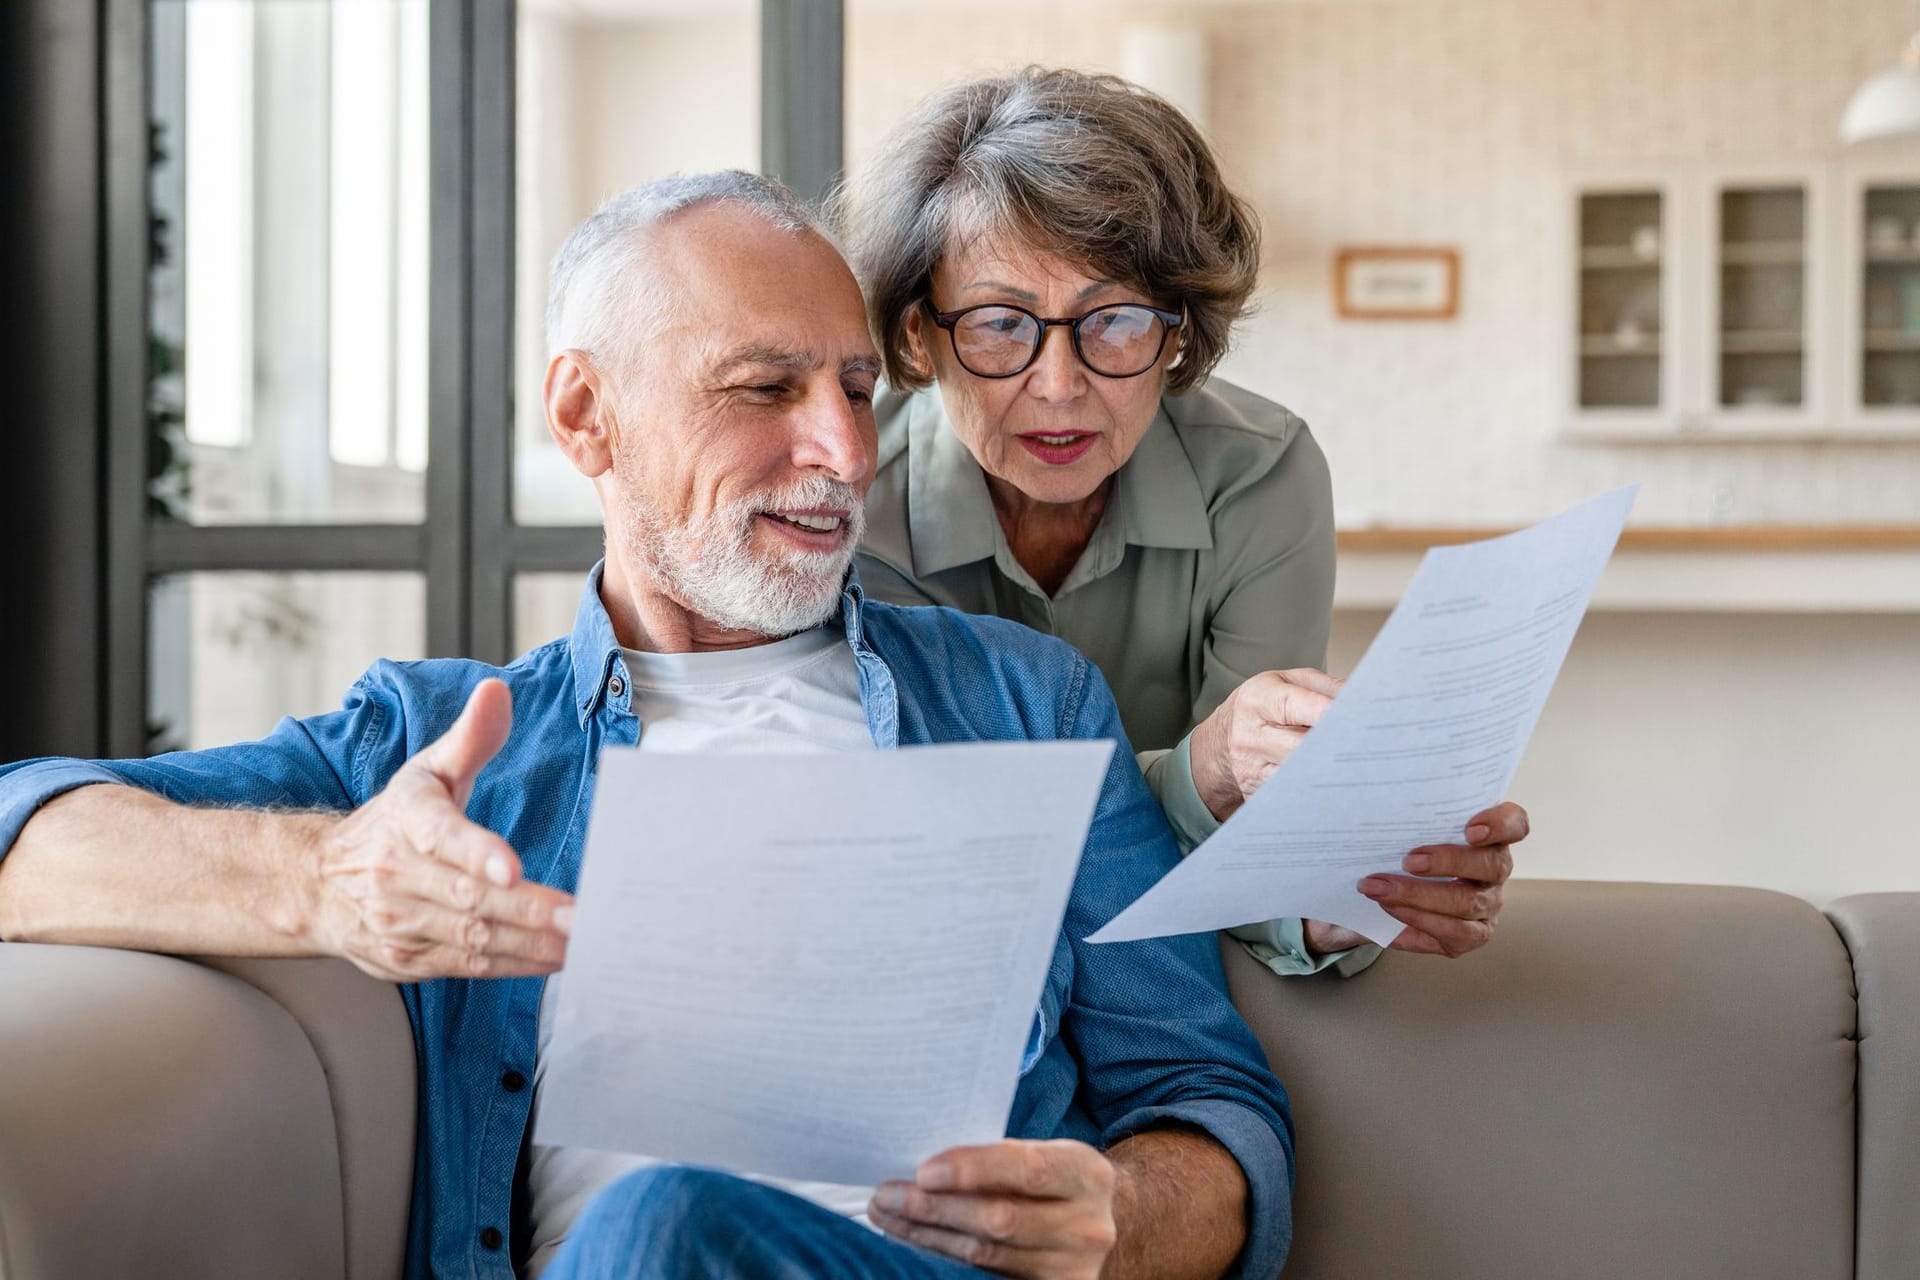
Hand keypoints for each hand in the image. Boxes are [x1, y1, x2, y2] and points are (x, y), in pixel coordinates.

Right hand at [309, 678, 573, 980]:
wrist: (318, 883)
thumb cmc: (392, 821)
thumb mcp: (427, 771)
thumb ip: (470, 738)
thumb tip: (498, 691)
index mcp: (407, 819)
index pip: (441, 835)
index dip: (477, 852)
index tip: (513, 867)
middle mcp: (397, 874)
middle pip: (469, 896)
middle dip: (528, 910)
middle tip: (581, 917)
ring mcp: (399, 922)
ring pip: (471, 936)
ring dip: (528, 944)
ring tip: (580, 942)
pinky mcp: (406, 960)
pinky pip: (465, 966)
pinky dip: (511, 966)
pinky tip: (552, 959)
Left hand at [869, 1140, 1116, 1279]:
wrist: (1098, 1224)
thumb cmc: (1055, 1181)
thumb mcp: (1046, 1155)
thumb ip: (1002, 1158)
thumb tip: (926, 1165)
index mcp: (1088, 1174)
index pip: (1028, 1170)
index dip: (973, 1170)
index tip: (923, 1171)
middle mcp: (1088, 1226)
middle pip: (1000, 1220)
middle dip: (936, 1208)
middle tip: (886, 1195)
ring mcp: (1072, 1269)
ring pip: (986, 1254)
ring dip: (928, 1235)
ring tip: (888, 1215)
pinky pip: (985, 1276)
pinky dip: (943, 1256)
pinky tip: (914, 1239)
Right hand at [1189, 668, 1344, 821]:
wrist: (1220, 743)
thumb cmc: (1262, 708)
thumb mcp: (1285, 683)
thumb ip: (1323, 686)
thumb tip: (1359, 697)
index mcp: (1258, 700)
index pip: (1292, 705)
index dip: (1325, 712)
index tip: (1355, 716)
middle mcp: (1251, 736)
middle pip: (1301, 747)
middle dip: (1335, 745)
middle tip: (1369, 745)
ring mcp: (1253, 769)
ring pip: (1301, 776)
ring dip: (1331, 771)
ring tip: (1358, 766)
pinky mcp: (1259, 794)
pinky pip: (1296, 794)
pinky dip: (1319, 789)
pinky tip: (1335, 782)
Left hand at [1304, 801, 1528, 958]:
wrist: (1367, 889)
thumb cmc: (1386, 845)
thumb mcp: (1388, 819)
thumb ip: (1388, 801)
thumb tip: (1342, 772)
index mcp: (1487, 832)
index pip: (1515, 822)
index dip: (1500, 824)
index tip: (1469, 826)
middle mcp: (1494, 869)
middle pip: (1491, 866)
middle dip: (1448, 862)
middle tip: (1407, 859)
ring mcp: (1486, 906)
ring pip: (1466, 906)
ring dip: (1418, 898)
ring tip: (1376, 889)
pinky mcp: (1468, 936)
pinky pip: (1450, 937)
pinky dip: (1415, 925)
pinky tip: (1386, 917)